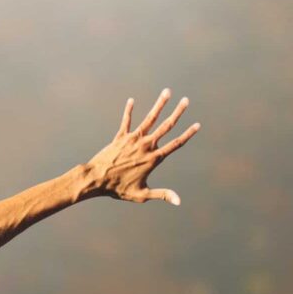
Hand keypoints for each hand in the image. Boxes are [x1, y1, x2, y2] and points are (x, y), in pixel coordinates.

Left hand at [76, 89, 200, 205]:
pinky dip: (129, 111)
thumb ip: (162, 195)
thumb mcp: (142, 195)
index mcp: (153, 158)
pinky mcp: (120, 137)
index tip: (197, 124)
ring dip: (159, 104)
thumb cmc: (118, 189)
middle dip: (177, 112)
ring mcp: (133, 139)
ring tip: (167, 92)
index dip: (188, 134)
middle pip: (166, 126)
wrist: (95, 179)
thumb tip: (179, 201)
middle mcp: (145, 146)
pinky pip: (126, 121)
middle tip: (186, 100)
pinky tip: (132, 100)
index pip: (175, 144)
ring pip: (150, 118)